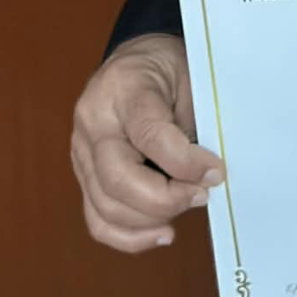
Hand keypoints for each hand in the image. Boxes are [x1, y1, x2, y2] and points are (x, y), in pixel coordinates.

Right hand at [71, 32, 223, 252]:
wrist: (135, 60)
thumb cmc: (164, 66)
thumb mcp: (188, 76)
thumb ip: (194, 122)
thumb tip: (209, 173)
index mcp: (123, 88)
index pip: (149, 134)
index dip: (185, 162)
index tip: (214, 172)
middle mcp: (93, 123)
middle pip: (117, 179)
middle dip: (166, 199)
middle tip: (202, 193)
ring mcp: (81, 152)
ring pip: (105, 206)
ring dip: (152, 219)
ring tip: (187, 205)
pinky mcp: (83, 176)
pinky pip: (97, 219)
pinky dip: (130, 236)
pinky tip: (161, 232)